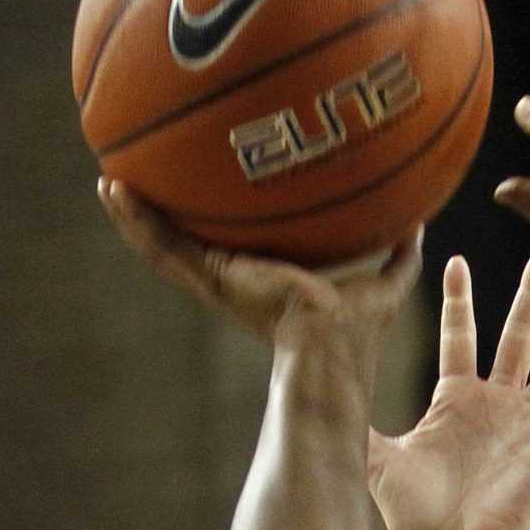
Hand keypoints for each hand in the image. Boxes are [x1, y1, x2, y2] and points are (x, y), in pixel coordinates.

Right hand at [98, 180, 422, 366]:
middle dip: (168, 217)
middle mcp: (239, 283)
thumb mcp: (386, 281)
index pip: (239, 250)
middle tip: (139, 184)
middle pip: (194, 245)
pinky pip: (164, 248)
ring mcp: (220, 284)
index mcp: (272, 282)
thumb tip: (421, 220)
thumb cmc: (360, 331)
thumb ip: (400, 252)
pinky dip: (138, 223)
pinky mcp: (210, 281)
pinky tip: (113, 191)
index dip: (221, 226)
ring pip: (167, 248)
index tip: (205, 194)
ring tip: (108, 183)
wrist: (331, 346)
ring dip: (136, 217)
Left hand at [368, 252, 529, 529]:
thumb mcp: (379, 462)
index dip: (460, 301)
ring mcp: (528, 429)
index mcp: (457, 401)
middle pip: (520, 336)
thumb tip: (317, 397)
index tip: (456, 261)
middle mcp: (497, 406)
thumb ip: (359, 424)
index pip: (461, 337)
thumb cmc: (416, 521)